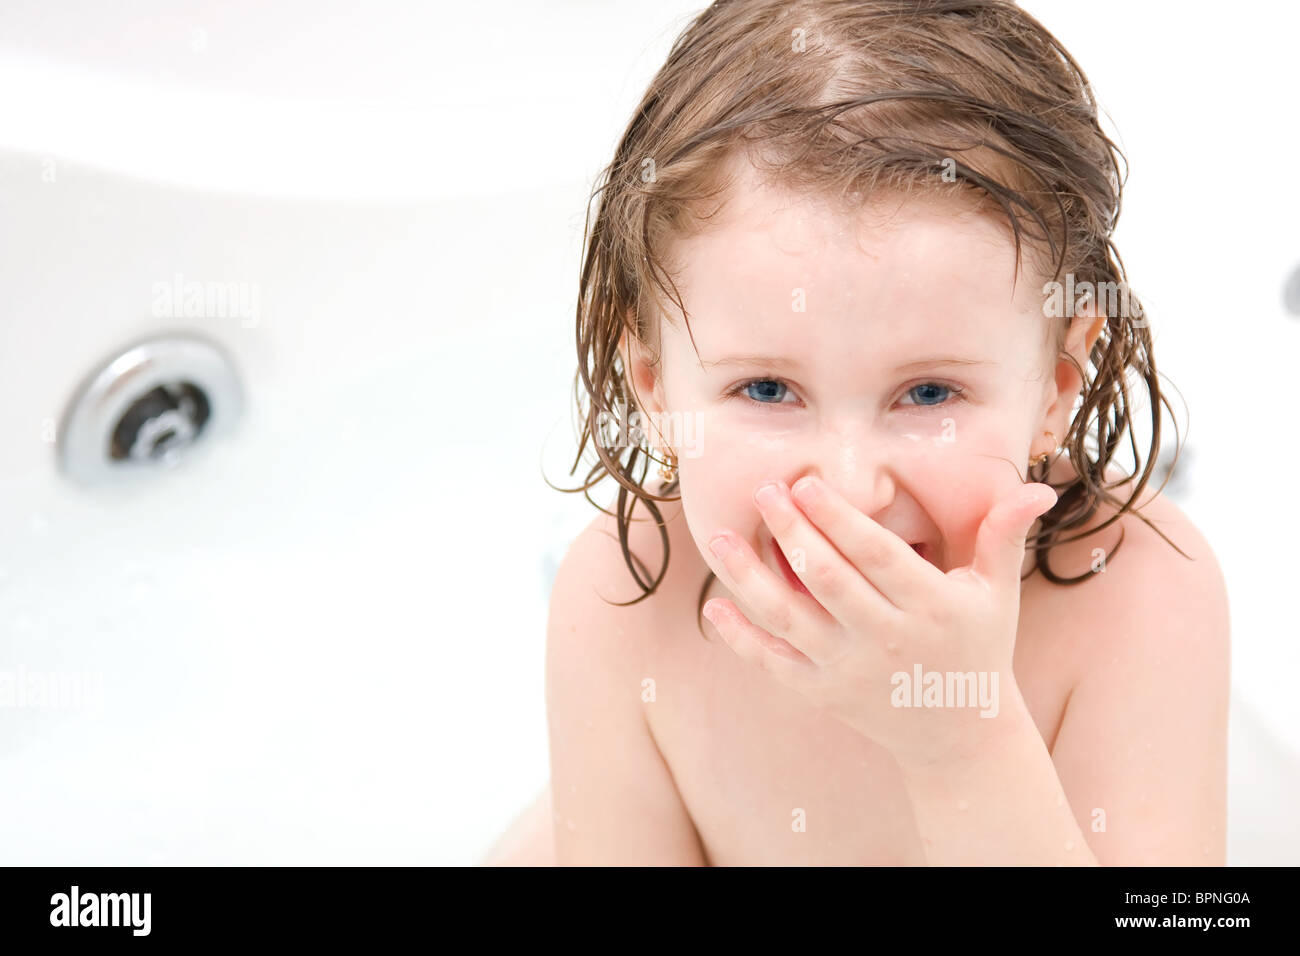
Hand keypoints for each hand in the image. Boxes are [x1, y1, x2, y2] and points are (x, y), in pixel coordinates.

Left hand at [701, 475, 1056, 767]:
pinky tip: (715, 605)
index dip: (840, 518)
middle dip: (792, 532)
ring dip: (749, 577)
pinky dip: (741, 637)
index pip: (878, 556)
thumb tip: (1036, 485)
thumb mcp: (997, 594)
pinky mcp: (823, 694)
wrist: (960, 738)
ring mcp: (850, 671)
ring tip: (718, 536)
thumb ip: (1002, 536)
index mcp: (932, 609)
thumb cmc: (977, 649)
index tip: (806, 482)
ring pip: (789, 619)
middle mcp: (888, 641)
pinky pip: (774, 663)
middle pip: (828, 581)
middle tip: (763, 489)